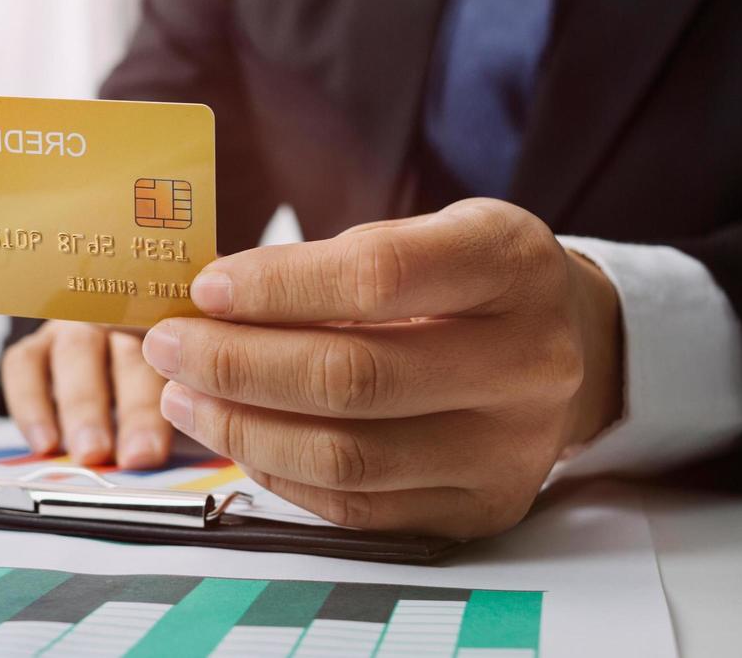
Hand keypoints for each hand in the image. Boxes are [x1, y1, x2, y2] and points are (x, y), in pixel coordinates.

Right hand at [0, 321, 175, 468]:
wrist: (91, 375)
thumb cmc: (142, 395)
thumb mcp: (173, 401)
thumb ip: (185, 418)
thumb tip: (181, 457)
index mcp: (171, 335)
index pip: (176, 360)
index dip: (163, 406)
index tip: (152, 452)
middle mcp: (122, 321)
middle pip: (130, 354)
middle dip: (132, 409)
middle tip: (132, 456)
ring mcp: (74, 329)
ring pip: (77, 353)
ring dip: (83, 406)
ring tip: (90, 452)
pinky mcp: (34, 344)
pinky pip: (24, 364)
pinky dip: (30, 404)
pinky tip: (44, 442)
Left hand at [142, 198, 624, 537]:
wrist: (573, 349)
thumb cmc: (471, 285)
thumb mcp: (425, 234)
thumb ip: (329, 263)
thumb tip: (205, 304)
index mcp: (511, 265)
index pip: (376, 276)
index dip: (276, 286)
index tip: (204, 289)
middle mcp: (528, 361)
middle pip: (355, 376)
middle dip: (237, 364)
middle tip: (169, 346)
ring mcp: (512, 447)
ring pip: (349, 455)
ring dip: (242, 428)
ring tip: (184, 396)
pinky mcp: (483, 508)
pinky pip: (358, 506)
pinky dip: (281, 473)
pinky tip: (241, 439)